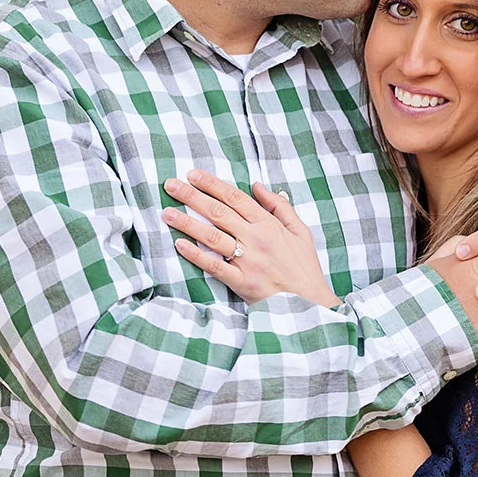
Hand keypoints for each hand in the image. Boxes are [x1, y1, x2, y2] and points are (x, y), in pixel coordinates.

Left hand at [162, 170, 338, 305]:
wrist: (310, 302)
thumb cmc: (304, 267)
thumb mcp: (301, 230)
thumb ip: (280, 206)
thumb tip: (257, 186)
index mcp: (269, 224)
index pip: (235, 197)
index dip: (212, 184)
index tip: (192, 174)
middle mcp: (256, 239)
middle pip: (219, 212)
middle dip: (192, 196)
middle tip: (171, 185)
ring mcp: (247, 261)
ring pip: (212, 236)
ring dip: (188, 223)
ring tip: (167, 213)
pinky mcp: (241, 282)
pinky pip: (214, 266)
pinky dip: (196, 255)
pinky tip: (180, 244)